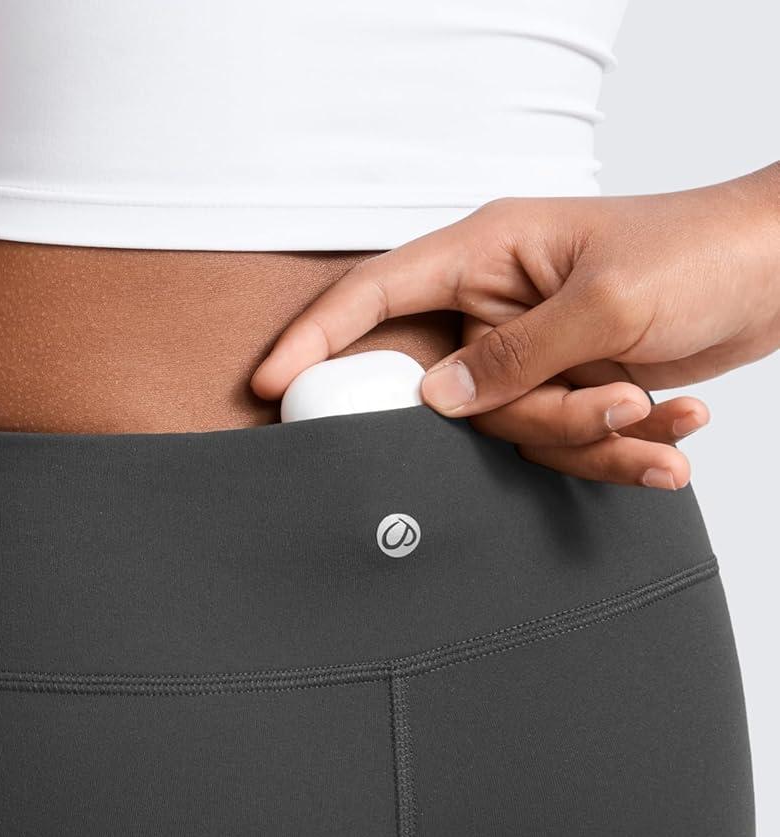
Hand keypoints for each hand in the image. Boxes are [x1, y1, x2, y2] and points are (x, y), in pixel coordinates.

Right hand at [252, 165, 779, 488]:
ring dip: (597, 439)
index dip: (316, 336)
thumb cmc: (703, 250)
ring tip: (662, 415)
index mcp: (491, 254)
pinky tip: (675, 428)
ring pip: (519, 434)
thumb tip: (441, 398)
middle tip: (611, 405)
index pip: (377, 294)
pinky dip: (623, 447)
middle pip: (461, 397)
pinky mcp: (571, 386)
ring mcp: (535, 351)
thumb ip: (517, 356)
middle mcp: (501, 305)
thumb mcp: (607, 303)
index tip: (270, 380)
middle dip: (541, 421)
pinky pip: (565, 443)